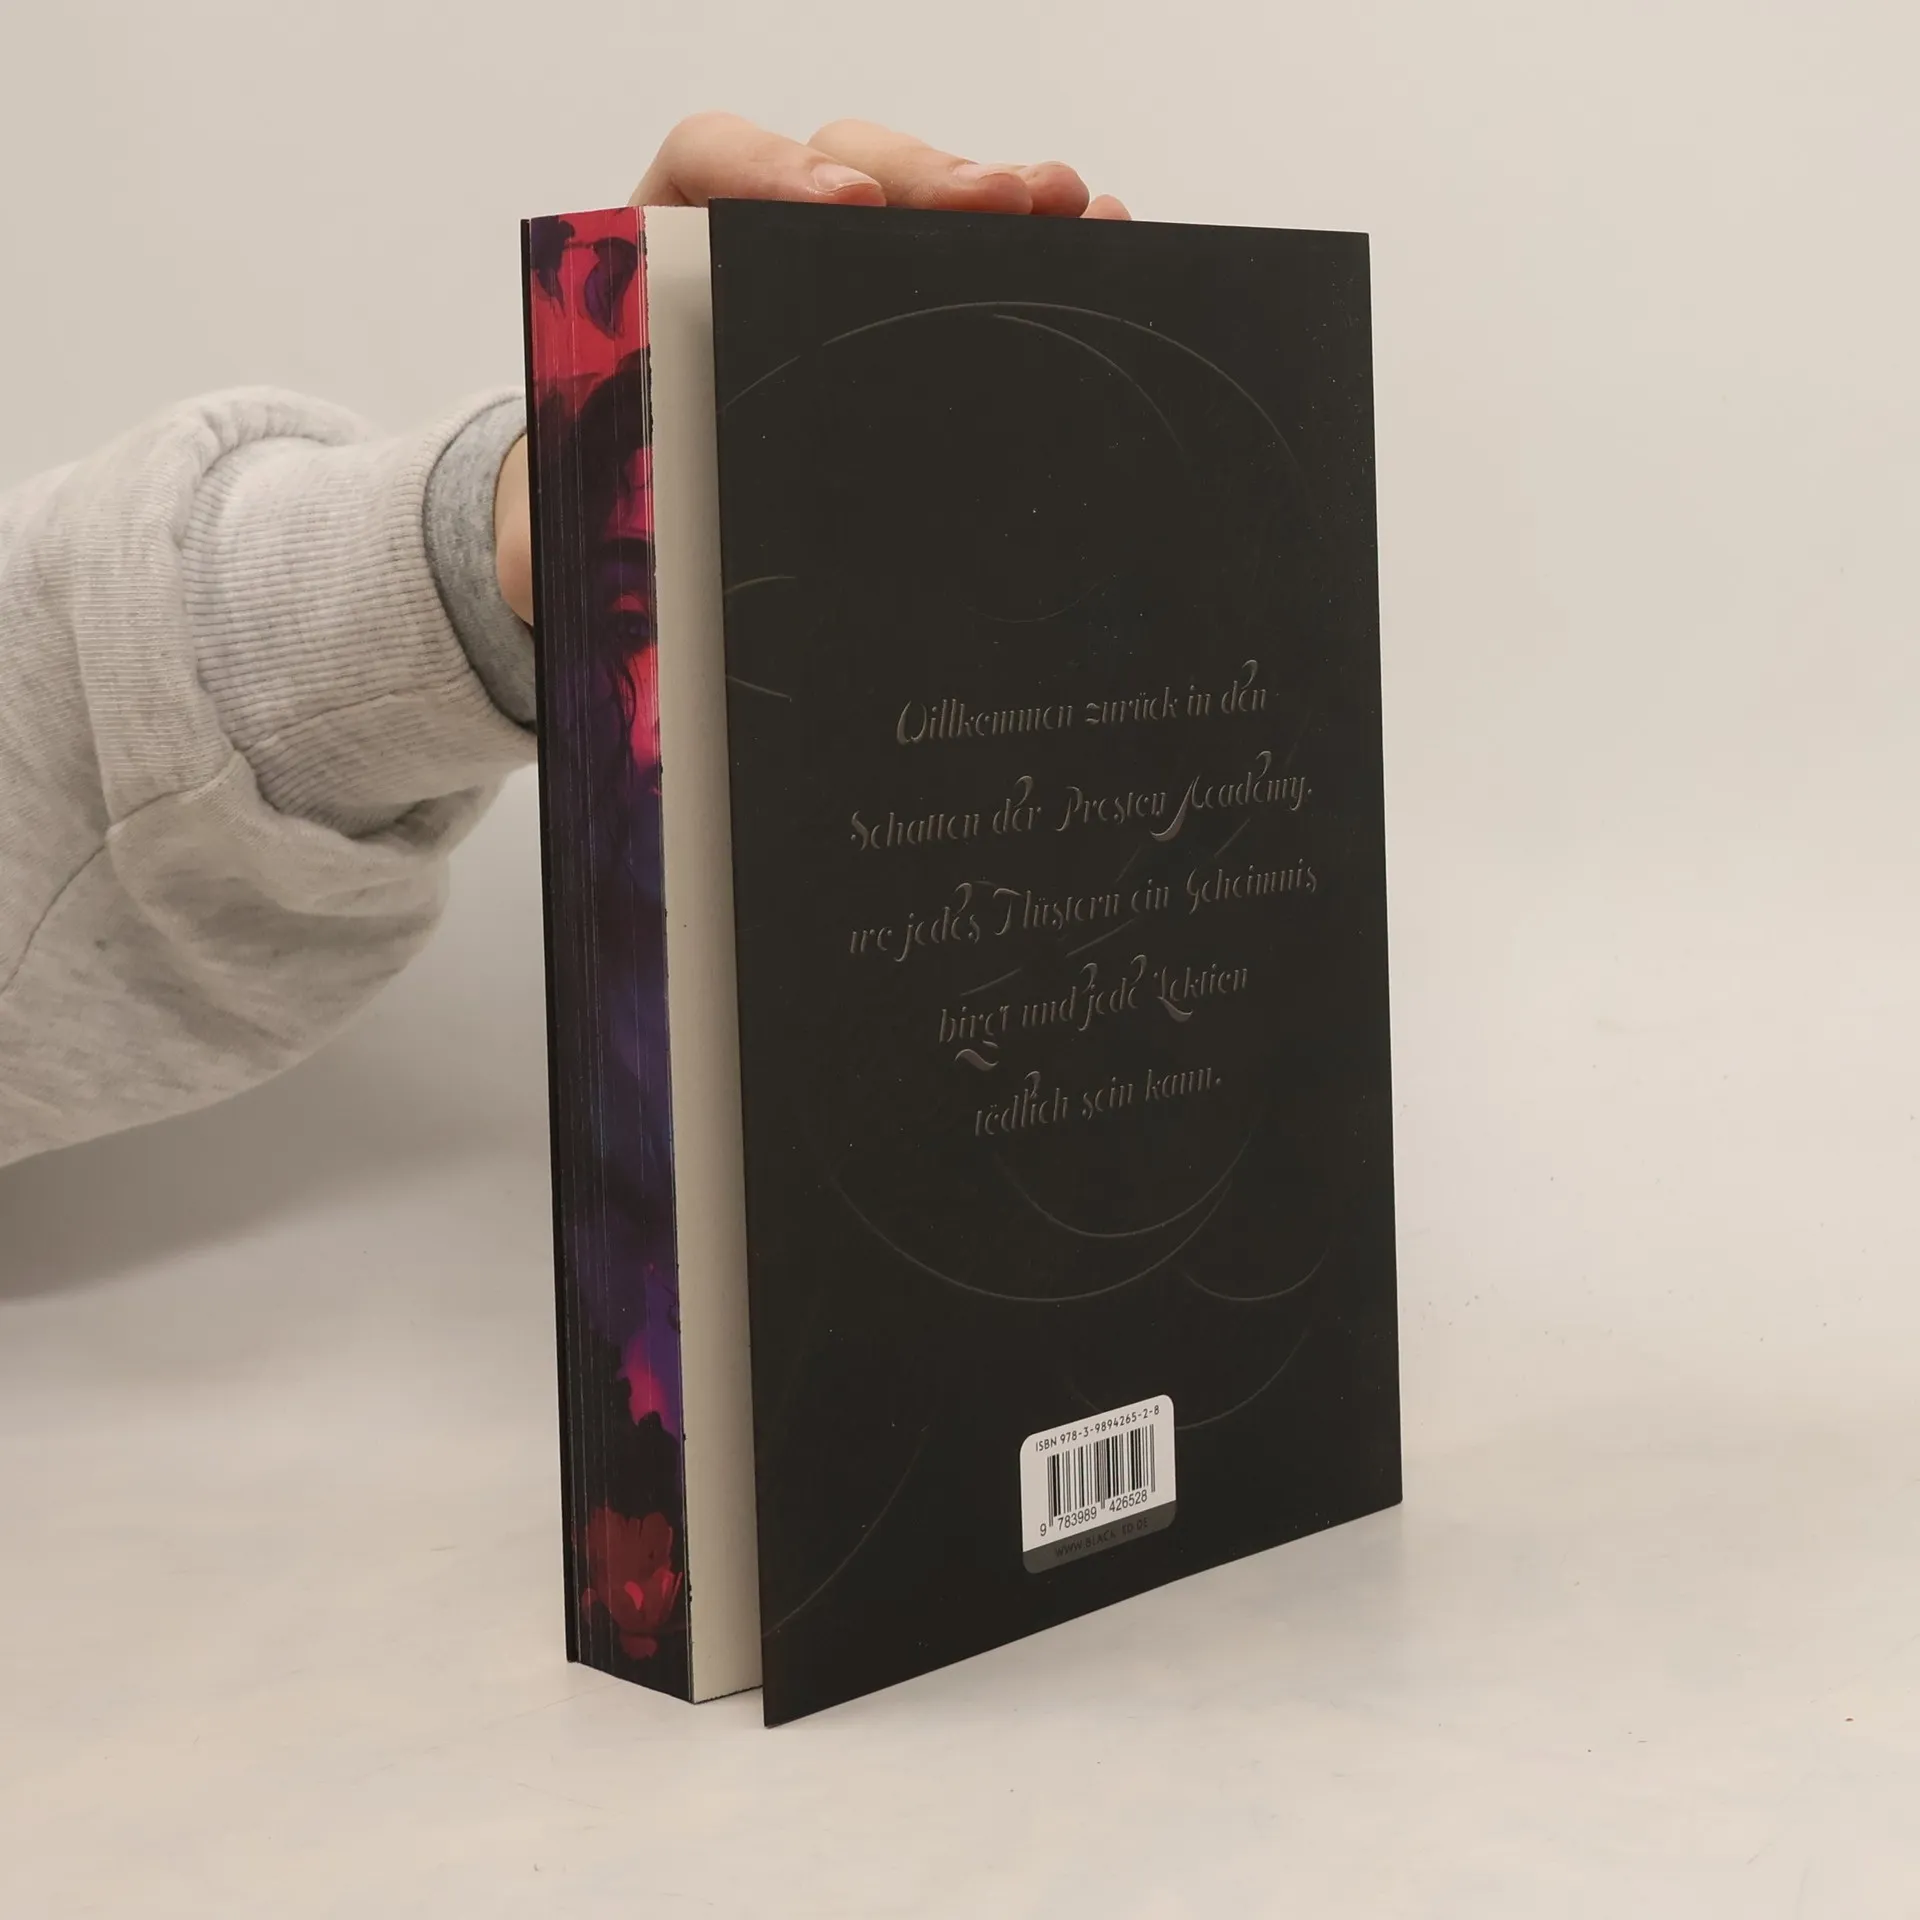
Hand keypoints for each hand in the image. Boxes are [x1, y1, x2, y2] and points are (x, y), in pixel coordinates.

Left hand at [495, 113, 1128, 622]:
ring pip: (917, 204)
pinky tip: (1091, 238)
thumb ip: (580, 518)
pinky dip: (1028, 249)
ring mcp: (835, 276)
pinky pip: (963, 261)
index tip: (835, 203)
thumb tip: (588, 557)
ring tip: (1068, 210)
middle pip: (842, 166)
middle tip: (1000, 203)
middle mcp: (756, 247)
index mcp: (665, 265)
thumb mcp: (584, 519)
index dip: (773, 167)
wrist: (647, 541)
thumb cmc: (617, 514)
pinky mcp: (896, 313)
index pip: (711, 163)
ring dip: (993, 201)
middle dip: (925, 179)